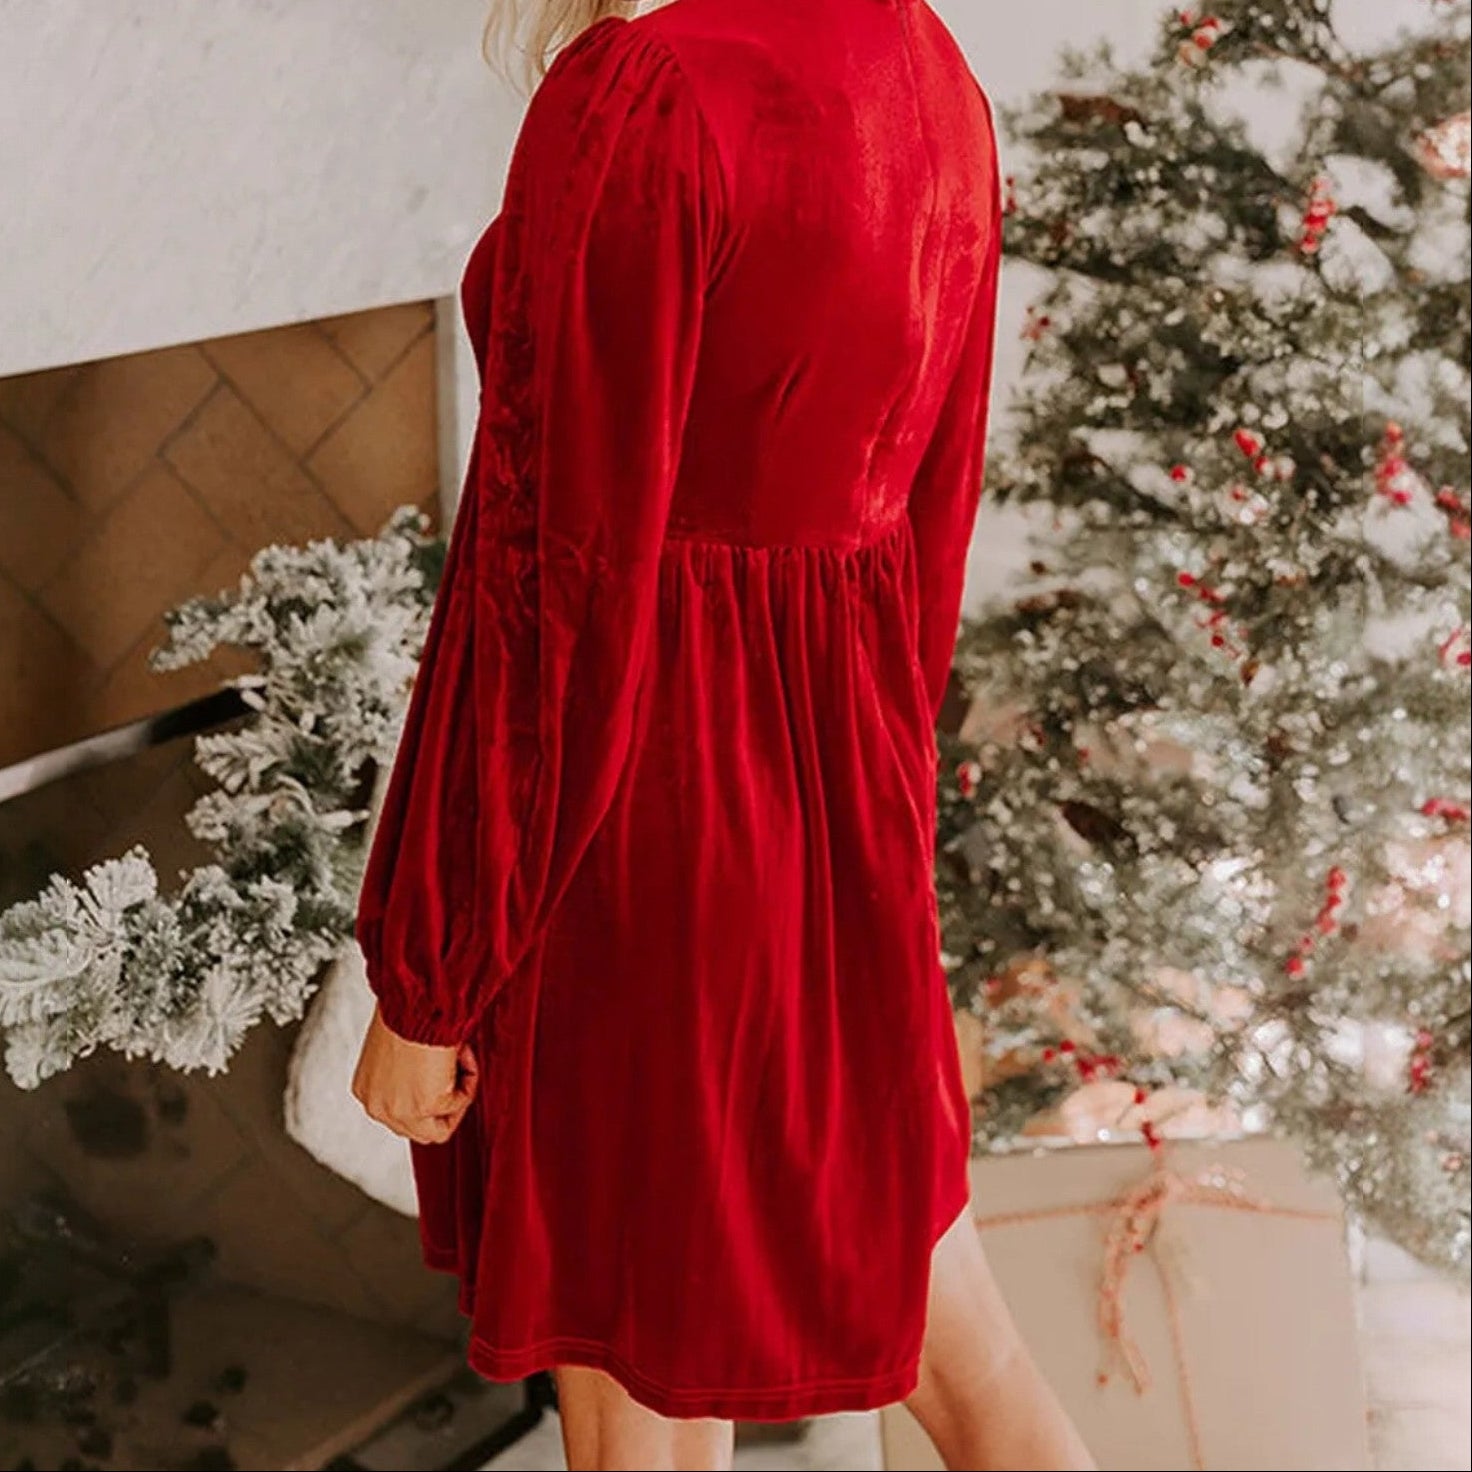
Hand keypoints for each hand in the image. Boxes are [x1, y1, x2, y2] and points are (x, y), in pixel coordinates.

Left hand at [351, 1005, 479, 1144]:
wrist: (413, 1000)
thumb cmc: (405, 1008)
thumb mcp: (397, 1047)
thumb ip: (406, 1070)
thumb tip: (429, 1072)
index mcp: (366, 1089)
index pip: (399, 1114)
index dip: (427, 1097)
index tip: (441, 1077)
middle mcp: (376, 1105)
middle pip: (418, 1130)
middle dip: (444, 1105)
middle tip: (456, 1074)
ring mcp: (397, 1111)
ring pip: (438, 1129)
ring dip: (456, 1096)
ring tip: (459, 1062)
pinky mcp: (423, 1106)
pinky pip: (457, 1104)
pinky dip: (468, 1080)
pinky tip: (461, 1054)